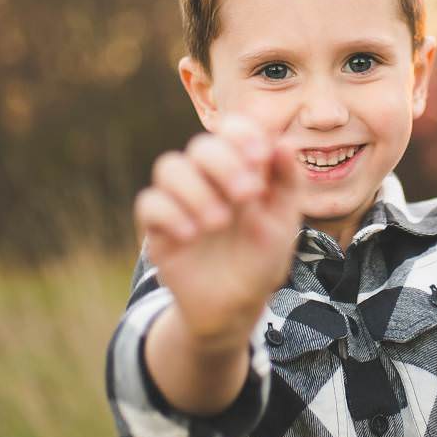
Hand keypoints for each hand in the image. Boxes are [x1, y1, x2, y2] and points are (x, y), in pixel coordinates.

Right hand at [133, 114, 302, 346]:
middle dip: (224, 164)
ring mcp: (180, 200)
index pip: (232, 129)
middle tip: (248, 195)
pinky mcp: (158, 227)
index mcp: (239, 169)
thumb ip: (287, 183)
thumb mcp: (283, 223)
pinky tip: (191, 235)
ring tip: (219, 222)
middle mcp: (206, 178)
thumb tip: (284, 144)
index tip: (260, 157)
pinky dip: (169, 213)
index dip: (242, 134)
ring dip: (195, 189)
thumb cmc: (261, 258)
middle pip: (201, 146)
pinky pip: (149, 203)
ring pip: (169, 167)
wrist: (235, 306)